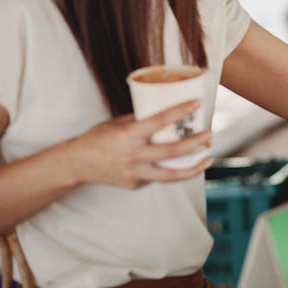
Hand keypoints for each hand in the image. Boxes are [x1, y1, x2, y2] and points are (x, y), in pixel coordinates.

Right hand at [66, 100, 211, 188]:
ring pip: (170, 174)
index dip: (180, 111)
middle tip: (210, 134)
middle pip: (171, 151)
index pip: (159, 120)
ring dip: (193, 167)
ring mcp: (134, 173)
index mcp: (128, 135)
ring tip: (207, 159)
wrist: (76, 164)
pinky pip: (157, 176)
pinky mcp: (134, 184)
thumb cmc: (98, 138)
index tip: (198, 103)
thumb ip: (141, 120)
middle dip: (195, 143)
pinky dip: (170, 169)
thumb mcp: (118, 123)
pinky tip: (179, 163)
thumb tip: (168, 112)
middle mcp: (132, 155)